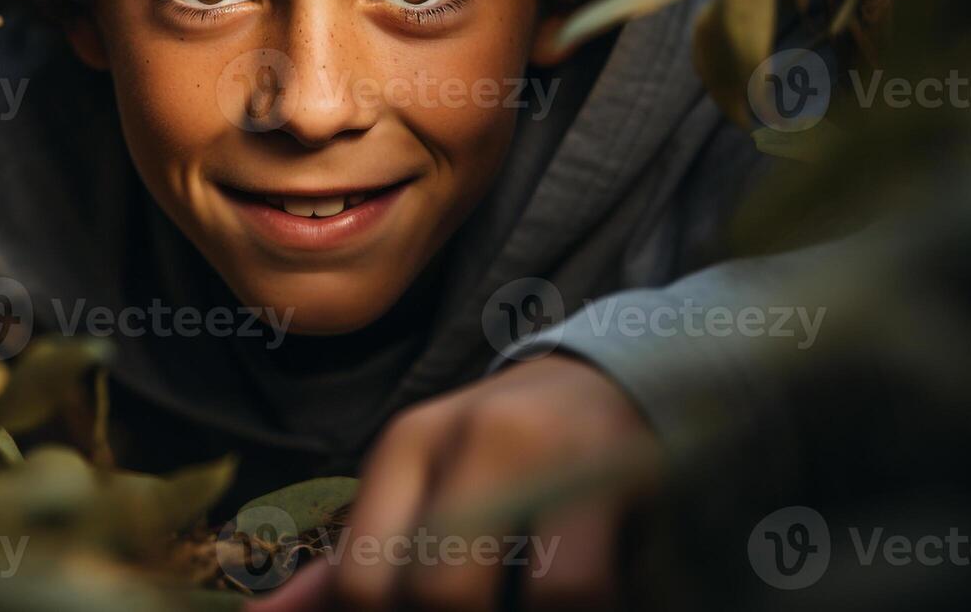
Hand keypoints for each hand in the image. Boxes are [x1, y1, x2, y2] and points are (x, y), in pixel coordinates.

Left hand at [250, 356, 660, 610]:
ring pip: (538, 598)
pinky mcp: (625, 475)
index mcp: (409, 446)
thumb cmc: (499, 458)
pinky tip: (589, 592)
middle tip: (479, 611)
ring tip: (526, 603)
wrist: (615, 381)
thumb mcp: (418, 494)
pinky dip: (583, 607)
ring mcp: (556, 455)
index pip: (362, 580)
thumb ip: (345, 567)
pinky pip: (592, 588)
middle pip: (442, 593)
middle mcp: (476, 439)